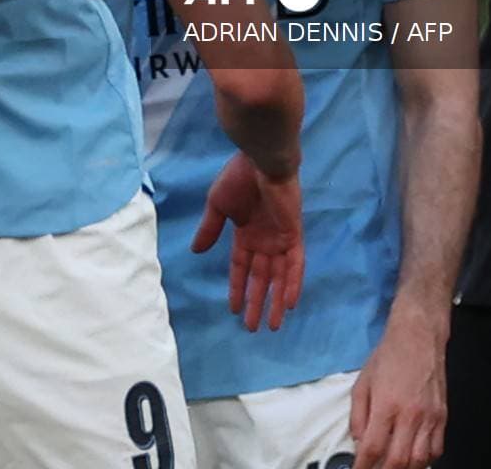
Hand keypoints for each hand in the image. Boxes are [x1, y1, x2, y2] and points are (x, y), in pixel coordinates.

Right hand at [192, 152, 304, 331]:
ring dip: (274, 301)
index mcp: (246, 233)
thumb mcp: (217, 205)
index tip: (233, 310)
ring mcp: (280, 239)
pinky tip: (287, 303)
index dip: (238, 288)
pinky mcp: (294, 235)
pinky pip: (295, 265)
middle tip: (252, 329)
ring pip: (279, 277)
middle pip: (260, 279)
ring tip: (271, 325)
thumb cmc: (238, 179)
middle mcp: (264, 240)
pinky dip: (292, 283)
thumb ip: (210, 229)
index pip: (241, 268)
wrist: (261, 161)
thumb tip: (196, 252)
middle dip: (256, 303)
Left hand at [350, 305, 449, 468]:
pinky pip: (437, 449)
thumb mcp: (362, 383)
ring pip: (420, 460)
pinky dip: (425, 460)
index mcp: (386, 405)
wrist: (418, 337)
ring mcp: (430, 417)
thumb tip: (359, 442)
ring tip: (392, 467)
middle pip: (399, 460)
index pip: (373, 448)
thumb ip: (358, 416)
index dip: (364, 466)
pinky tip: (414, 458)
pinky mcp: (443, 416)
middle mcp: (410, 415)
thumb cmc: (388, 357)